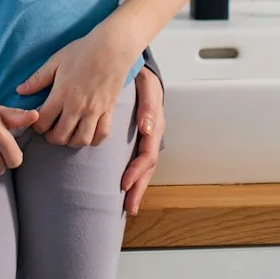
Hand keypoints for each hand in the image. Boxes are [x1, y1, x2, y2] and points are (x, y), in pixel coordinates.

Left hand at [15, 24, 136, 147]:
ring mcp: (94, 111)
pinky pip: (102, 135)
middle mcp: (77, 106)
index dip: (36, 126)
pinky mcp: (109, 111)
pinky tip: (87, 132)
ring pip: (81, 140)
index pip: (43, 122)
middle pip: (60, 137)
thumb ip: (37, 79)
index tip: (38, 122)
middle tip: (51, 130)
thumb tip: (20, 91)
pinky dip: (94, 139)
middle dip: (51, 137)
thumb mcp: (56, 61)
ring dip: (71, 141)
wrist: (112, 48)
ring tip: (68, 133)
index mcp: (61, 94)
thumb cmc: (82, 51)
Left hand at [119, 66, 164, 215]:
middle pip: (147, 168)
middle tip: (128, 206)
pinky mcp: (139, 139)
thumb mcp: (146, 86)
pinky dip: (134, 177)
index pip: (147, 154)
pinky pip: (137, 161)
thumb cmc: (141, 78)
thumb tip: (146, 129)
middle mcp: (152, 135)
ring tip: (128, 208)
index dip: (136, 171)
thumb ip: (148, 106)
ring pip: (144, 168)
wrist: (139, 70)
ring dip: (137, 188)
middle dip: (138, 188)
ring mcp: (147, 138)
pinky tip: (125, 190)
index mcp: (155, 125)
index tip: (124, 183)